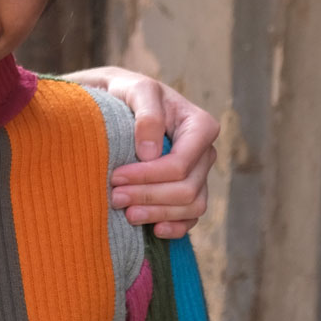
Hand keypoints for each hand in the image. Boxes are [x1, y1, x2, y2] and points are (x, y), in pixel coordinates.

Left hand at [62, 66, 217, 238]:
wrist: (121, 102)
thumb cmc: (129, 92)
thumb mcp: (136, 90)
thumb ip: (147, 115)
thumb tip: (150, 153)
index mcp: (200, 126)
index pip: (180, 164)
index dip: (148, 176)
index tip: (116, 177)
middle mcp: (205, 152)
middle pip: (186, 188)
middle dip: (149, 197)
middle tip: (114, 198)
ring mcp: (199, 173)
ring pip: (191, 206)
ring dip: (158, 214)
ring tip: (127, 214)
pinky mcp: (189, 189)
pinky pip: (191, 217)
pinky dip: (175, 227)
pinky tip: (154, 230)